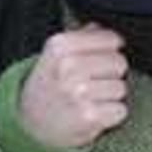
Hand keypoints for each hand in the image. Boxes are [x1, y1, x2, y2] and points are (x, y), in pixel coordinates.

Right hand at [19, 24, 129, 148]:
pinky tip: (92, 114)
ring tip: (88, 100)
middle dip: (110, 74)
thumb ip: (82, 35)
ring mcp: (77, 92)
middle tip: (89, 83)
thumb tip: (103, 27)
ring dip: (110, 96)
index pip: (112, 39)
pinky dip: (110, 115)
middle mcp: (67, 66)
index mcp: (60, 45)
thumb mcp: (57, 54)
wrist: (30, 125)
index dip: (108, 51)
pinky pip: (120, 110)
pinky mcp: (88, 116)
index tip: (93, 61)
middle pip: (120, 63)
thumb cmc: (51, 84)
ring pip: (121, 88)